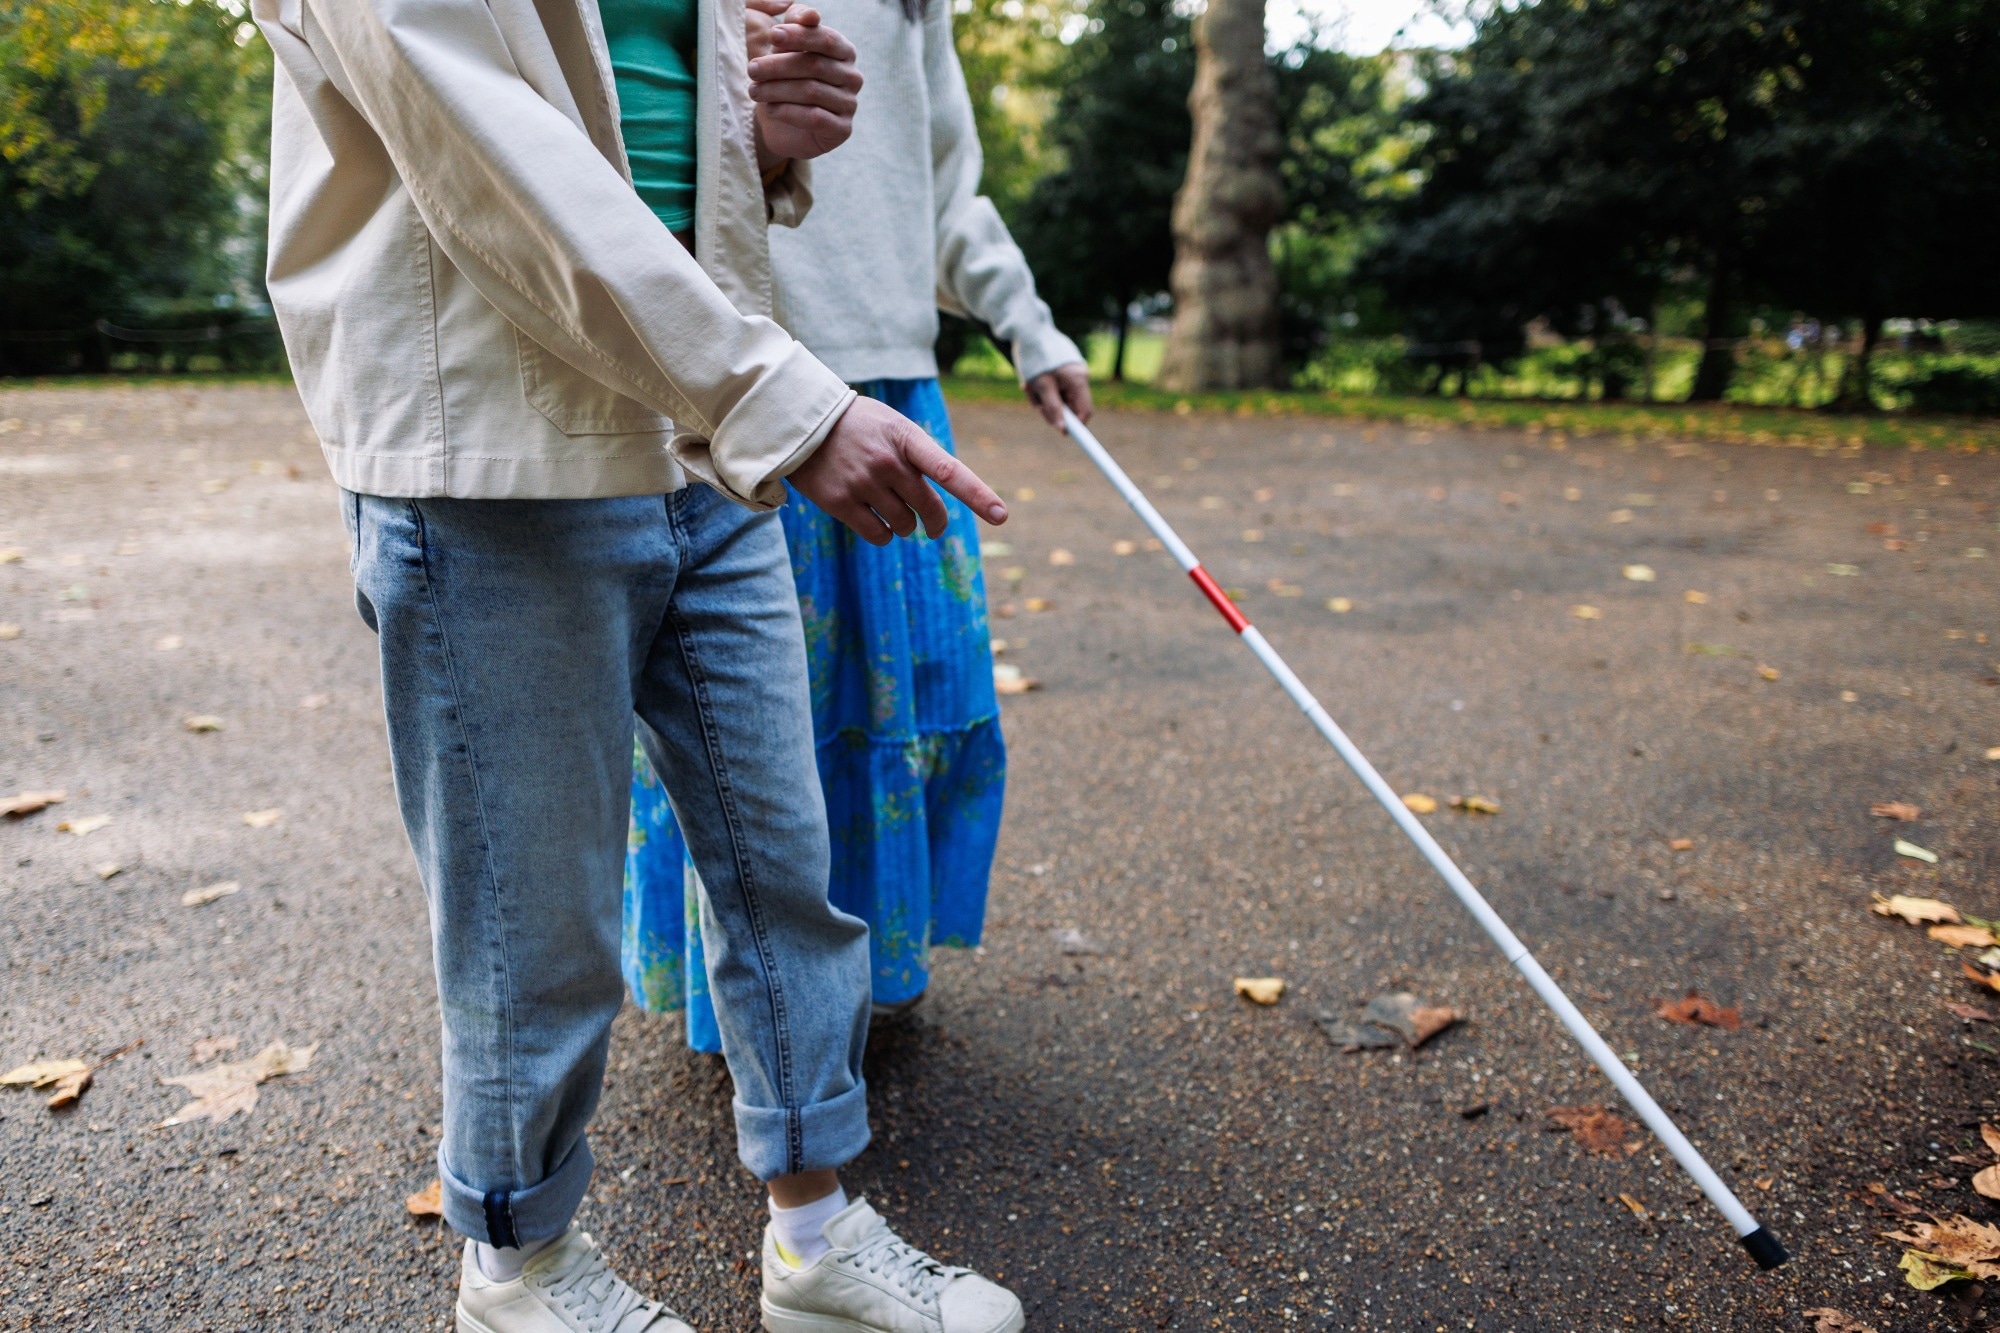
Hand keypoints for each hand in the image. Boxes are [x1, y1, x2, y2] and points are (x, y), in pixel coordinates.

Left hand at [747, 2, 860, 165]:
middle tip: (751, 69)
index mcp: (844, 51)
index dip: (799, 36)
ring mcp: (850, 104)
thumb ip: (795, 21)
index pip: (825, 39)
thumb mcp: (785, 43)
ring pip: (812, 92)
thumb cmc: (784, 77)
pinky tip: (770, 109)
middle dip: (779, 66)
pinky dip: (788, 112)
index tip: (772, 35)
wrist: (782, 124)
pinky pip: (815, 117)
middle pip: (815, 65)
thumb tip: (810, 14)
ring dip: (777, 90)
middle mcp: (852, 76)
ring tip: (754, 91)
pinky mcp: (842, 130)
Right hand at [788, 396, 1007, 544]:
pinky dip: (884, 535)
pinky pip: (879, 536)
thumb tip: (936, 505)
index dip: (977, 494)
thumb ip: (919, 457)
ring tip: (890, 507)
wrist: (803, 421)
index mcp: (906, 438)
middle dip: (936, 522)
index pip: (949, 470)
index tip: (1001, 515)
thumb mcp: (893, 426)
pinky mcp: (840, 503)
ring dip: (905, 525)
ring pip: (904, 525)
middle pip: (928, 508)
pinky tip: (875, 520)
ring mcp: (863, 483)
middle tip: (934, 528)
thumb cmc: (859, 426)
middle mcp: (887, 461)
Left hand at [1025, 362, 1092, 429]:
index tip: (1064, 433)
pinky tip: (1033, 382)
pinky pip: (1057, 388)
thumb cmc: (1035, 358)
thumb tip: (1063, 430)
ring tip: (1029, 388)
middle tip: (1036, 404)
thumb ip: (1053, 409)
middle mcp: (1080, 376)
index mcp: (1078, 380)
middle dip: (1053, 409)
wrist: (1028, 331)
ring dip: (1045, 400)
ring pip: (1061, 398)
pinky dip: (1045, 390)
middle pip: (1071, 406)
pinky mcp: (1064, 370)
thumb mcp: (1042, 386)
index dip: (1076, 426)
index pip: (1085, 411)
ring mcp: (1073, 373)